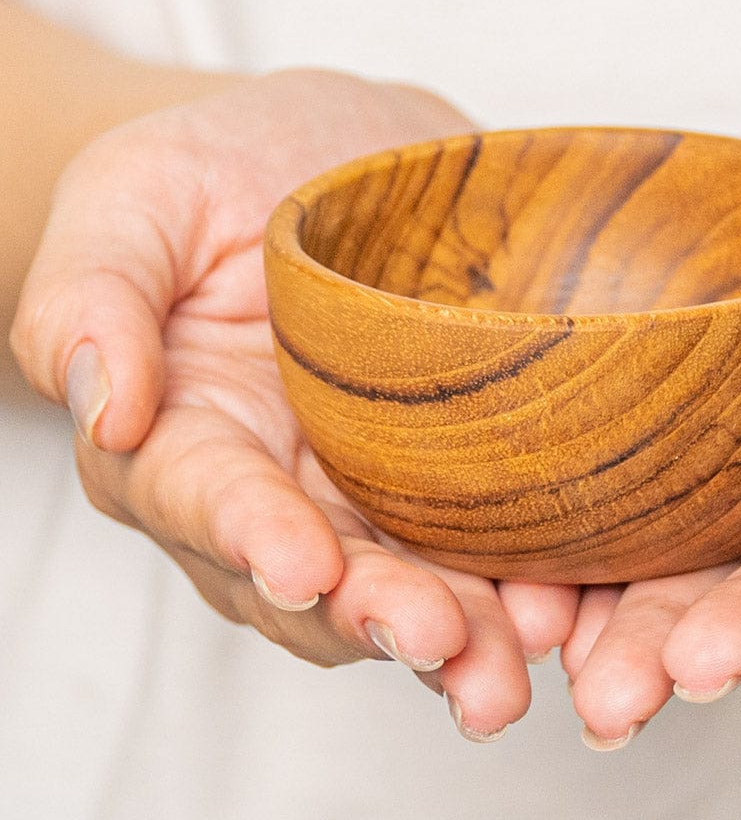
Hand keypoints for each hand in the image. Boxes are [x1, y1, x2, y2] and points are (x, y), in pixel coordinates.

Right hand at [10, 70, 577, 737]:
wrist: (342, 155)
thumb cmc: (220, 170)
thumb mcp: (137, 194)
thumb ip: (92, 295)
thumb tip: (101, 409)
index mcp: (183, 435)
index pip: (206, 500)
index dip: (252, 537)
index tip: (303, 563)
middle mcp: (275, 492)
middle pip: (316, 582)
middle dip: (374, 616)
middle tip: (438, 642)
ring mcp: (369, 499)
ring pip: (405, 589)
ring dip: (460, 637)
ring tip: (511, 664)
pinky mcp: (449, 486)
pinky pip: (485, 552)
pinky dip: (524, 588)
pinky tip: (569, 609)